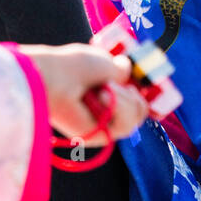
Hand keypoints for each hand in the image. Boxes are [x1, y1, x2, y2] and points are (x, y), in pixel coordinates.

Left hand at [19, 43, 148, 145]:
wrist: (52, 79)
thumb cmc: (73, 66)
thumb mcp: (107, 63)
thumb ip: (123, 71)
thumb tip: (129, 73)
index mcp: (103, 89)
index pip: (133, 97)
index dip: (143, 92)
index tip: (148, 86)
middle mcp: (103, 108)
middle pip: (139, 109)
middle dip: (134, 95)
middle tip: (117, 84)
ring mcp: (102, 123)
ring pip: (136, 117)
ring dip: (126, 100)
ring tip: (104, 90)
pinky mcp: (100, 137)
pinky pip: (126, 126)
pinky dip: (120, 108)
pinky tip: (102, 96)